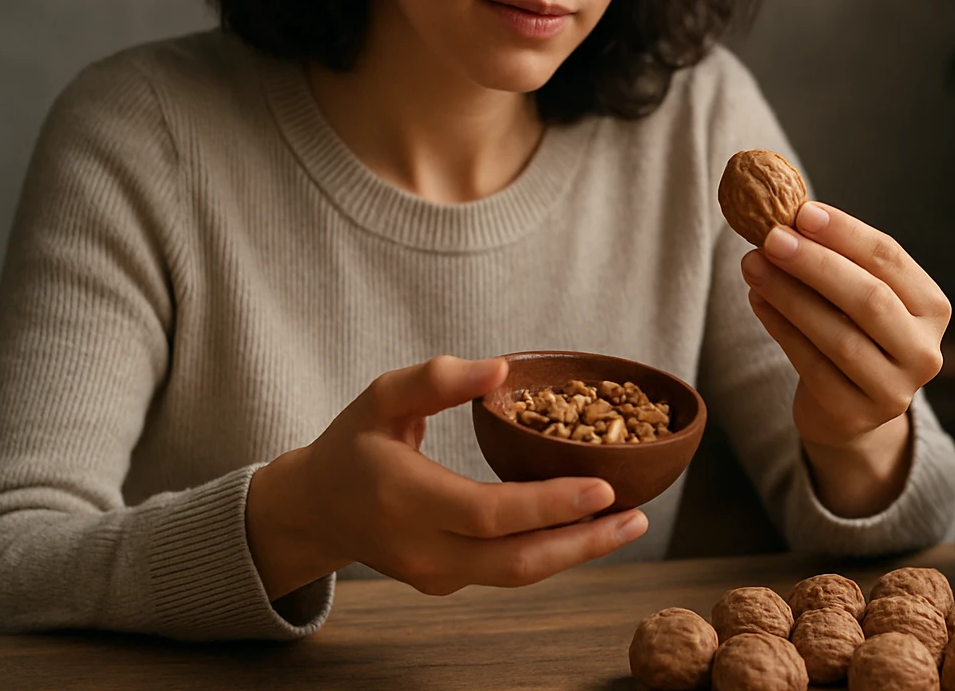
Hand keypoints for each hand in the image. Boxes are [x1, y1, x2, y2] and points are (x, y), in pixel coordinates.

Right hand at [245, 355, 648, 600]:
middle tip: (638, 516)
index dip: (549, 505)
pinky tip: (589, 527)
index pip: (487, 513)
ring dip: (578, 553)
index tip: (604, 487)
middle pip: (515, 561)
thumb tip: (502, 369)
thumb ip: (437, 378)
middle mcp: (420, 548)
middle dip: (583, 543)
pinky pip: (506, 571)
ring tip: (629, 524)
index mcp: (402, 498)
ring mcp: (433, 575)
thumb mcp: (380, 396)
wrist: (316, 508)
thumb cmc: (354, 443)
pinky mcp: (445, 585)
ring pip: (517, 575)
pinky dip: (551, 552)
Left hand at [741, 202, 950, 511]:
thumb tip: (785, 211)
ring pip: (839, 335)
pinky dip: (782, 328)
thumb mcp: (855, 294)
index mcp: (932, 307)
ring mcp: (894, 389)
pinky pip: (812, 365)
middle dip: (815, 263)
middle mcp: (924, 350)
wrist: (849, 408)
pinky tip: (759, 301)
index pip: (890, 259)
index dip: (844, 232)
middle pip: (869, 298)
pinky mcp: (856, 415)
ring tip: (753, 266)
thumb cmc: (851, 332)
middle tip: (771, 238)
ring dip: (790, 295)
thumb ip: (835, 257)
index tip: (801, 211)